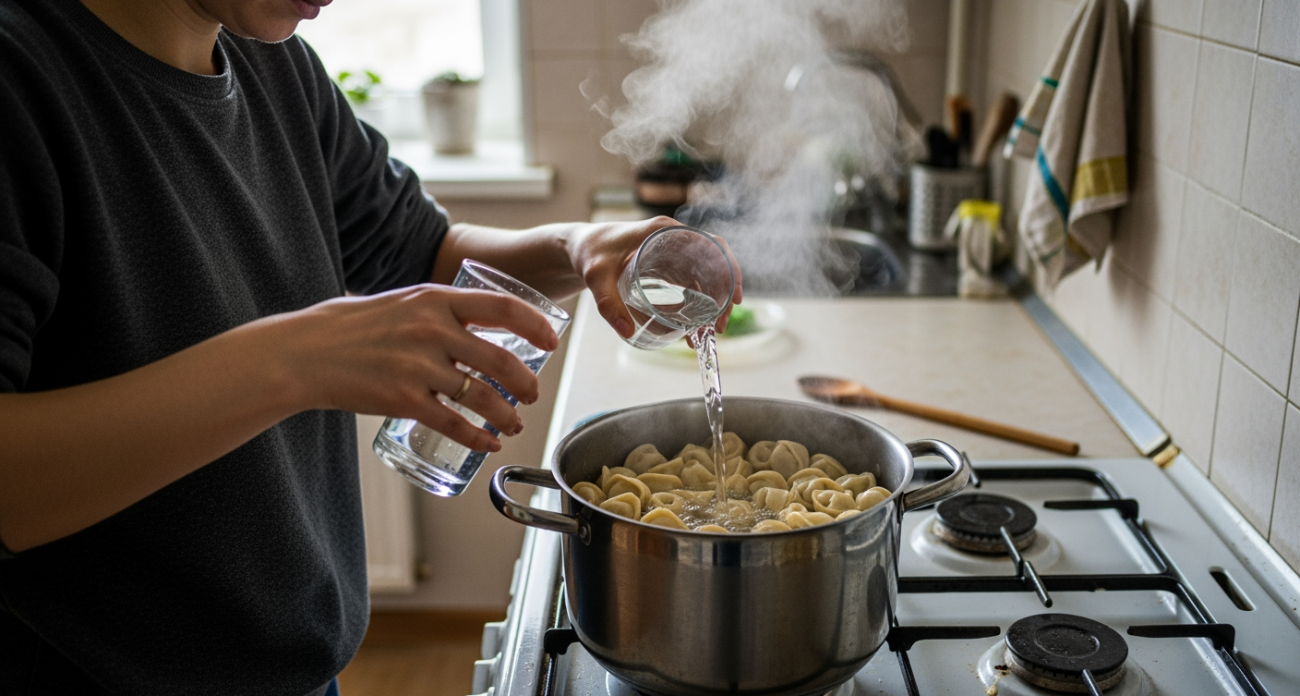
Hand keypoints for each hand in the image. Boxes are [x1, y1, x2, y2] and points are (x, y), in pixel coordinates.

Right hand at [269, 285, 558, 451]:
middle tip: (533, 394)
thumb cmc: (352, 326)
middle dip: (527, 383)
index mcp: (435, 299)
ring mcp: (417, 367)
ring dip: (508, 415)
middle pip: (502, 360)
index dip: (536, 325)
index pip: (503, 308)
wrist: (304, 352)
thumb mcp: (403, 302)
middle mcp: (431, 330)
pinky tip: (487, 443)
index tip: (553, 342)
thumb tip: (483, 324)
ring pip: (483, 397)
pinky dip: (478, 438)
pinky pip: (454, 424)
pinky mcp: (402, 401)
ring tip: (515, 422)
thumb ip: (441, 311)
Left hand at [567, 216, 744, 338]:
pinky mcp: (666, 266)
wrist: (578, 248)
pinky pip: (691, 282)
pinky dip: (697, 303)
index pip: (712, 244)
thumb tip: (628, 332)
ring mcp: (672, 252)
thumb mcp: (596, 278)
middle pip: (713, 264)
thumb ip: (608, 304)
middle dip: (722, 296)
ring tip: (708, 332)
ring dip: (711, 303)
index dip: (730, 269)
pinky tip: (693, 326)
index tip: (734, 297)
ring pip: (704, 276)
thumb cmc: (589, 254)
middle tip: (718, 327)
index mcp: (665, 231)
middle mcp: (673, 238)